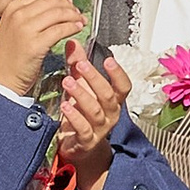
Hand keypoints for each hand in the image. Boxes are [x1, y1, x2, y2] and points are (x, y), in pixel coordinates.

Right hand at [0, 0, 86, 105]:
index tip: (68, 2)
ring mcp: (26, 29)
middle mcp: (18, 15)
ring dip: (74, 16)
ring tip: (80, 21)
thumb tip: (52, 7)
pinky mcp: (36, 44)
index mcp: (12, 8)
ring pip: (59, 13)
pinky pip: (60, 30)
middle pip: (52, 1)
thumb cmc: (7, 58)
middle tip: (77, 13)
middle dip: (69, 6)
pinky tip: (77, 30)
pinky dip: (72, 28)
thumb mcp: (11, 28)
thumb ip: (27, 15)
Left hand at [57, 44, 129, 189]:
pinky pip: (83, 128)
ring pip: (95, 110)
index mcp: (113, 100)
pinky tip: (66, 106)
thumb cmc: (82, 114)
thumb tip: (73, 43)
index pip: (123, 86)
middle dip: (95, 79)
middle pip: (108, 95)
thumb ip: (78, 65)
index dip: (118, 73)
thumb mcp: (81, 87)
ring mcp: (100, 128)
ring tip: (68, 82)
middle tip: (82, 65)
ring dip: (82, 94)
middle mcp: (110, 114)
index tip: (109, 60)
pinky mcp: (87, 140)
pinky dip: (75, 117)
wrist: (78, 146)